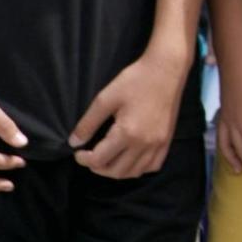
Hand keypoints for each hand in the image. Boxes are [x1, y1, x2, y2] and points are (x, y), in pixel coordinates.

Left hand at [70, 45, 191, 179]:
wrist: (167, 69)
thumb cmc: (135, 80)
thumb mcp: (105, 98)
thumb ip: (88, 123)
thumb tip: (74, 142)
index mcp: (127, 133)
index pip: (99, 160)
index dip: (83, 160)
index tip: (78, 152)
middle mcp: (144, 143)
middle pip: (116, 171)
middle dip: (98, 168)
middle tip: (90, 157)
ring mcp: (158, 143)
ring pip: (134, 173)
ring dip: (117, 171)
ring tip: (108, 159)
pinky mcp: (167, 140)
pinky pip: (153, 166)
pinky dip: (139, 168)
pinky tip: (131, 158)